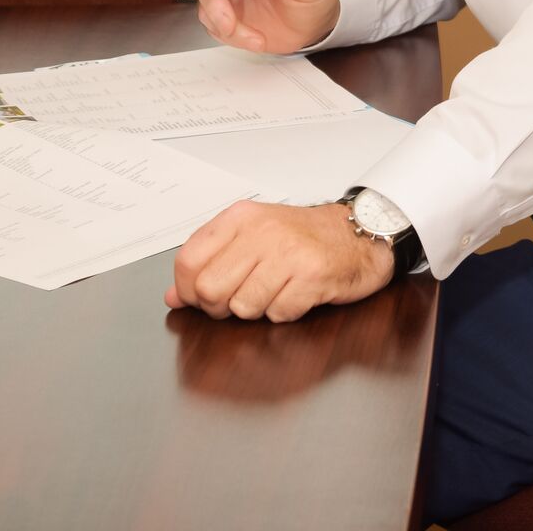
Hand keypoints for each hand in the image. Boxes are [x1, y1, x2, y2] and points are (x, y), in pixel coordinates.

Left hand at [164, 201, 395, 322]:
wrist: (359, 233)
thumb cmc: (303, 237)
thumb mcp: (251, 238)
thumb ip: (210, 262)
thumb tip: (173, 296)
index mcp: (241, 218)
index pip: (187, 261)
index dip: (188, 289)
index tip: (203, 295)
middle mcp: (262, 231)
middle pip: (209, 289)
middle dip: (221, 306)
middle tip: (242, 297)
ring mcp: (289, 253)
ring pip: (242, 307)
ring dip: (257, 309)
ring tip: (276, 290)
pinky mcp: (312, 276)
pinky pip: (278, 314)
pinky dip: (285, 312)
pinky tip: (297, 293)